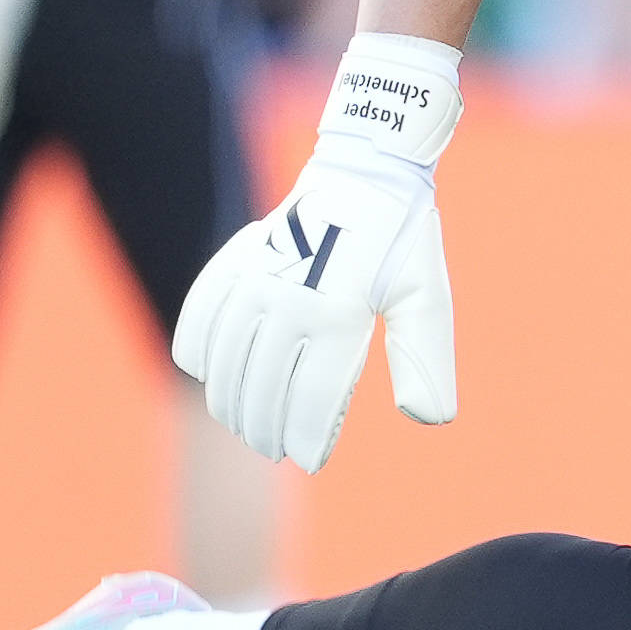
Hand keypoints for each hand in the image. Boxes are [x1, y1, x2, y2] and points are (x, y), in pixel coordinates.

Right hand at [171, 34, 464, 467]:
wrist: (365, 169)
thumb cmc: (402, 240)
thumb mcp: (426, 296)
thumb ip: (425, 359)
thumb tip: (432, 419)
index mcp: (338, 314)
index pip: (312, 399)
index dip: (306, 438)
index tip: (307, 460)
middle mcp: (288, 300)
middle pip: (264, 389)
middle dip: (266, 429)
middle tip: (274, 451)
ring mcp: (254, 280)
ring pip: (224, 363)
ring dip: (229, 402)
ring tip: (244, 425)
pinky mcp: (234, 263)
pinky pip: (199, 319)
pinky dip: (197, 352)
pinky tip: (208, 375)